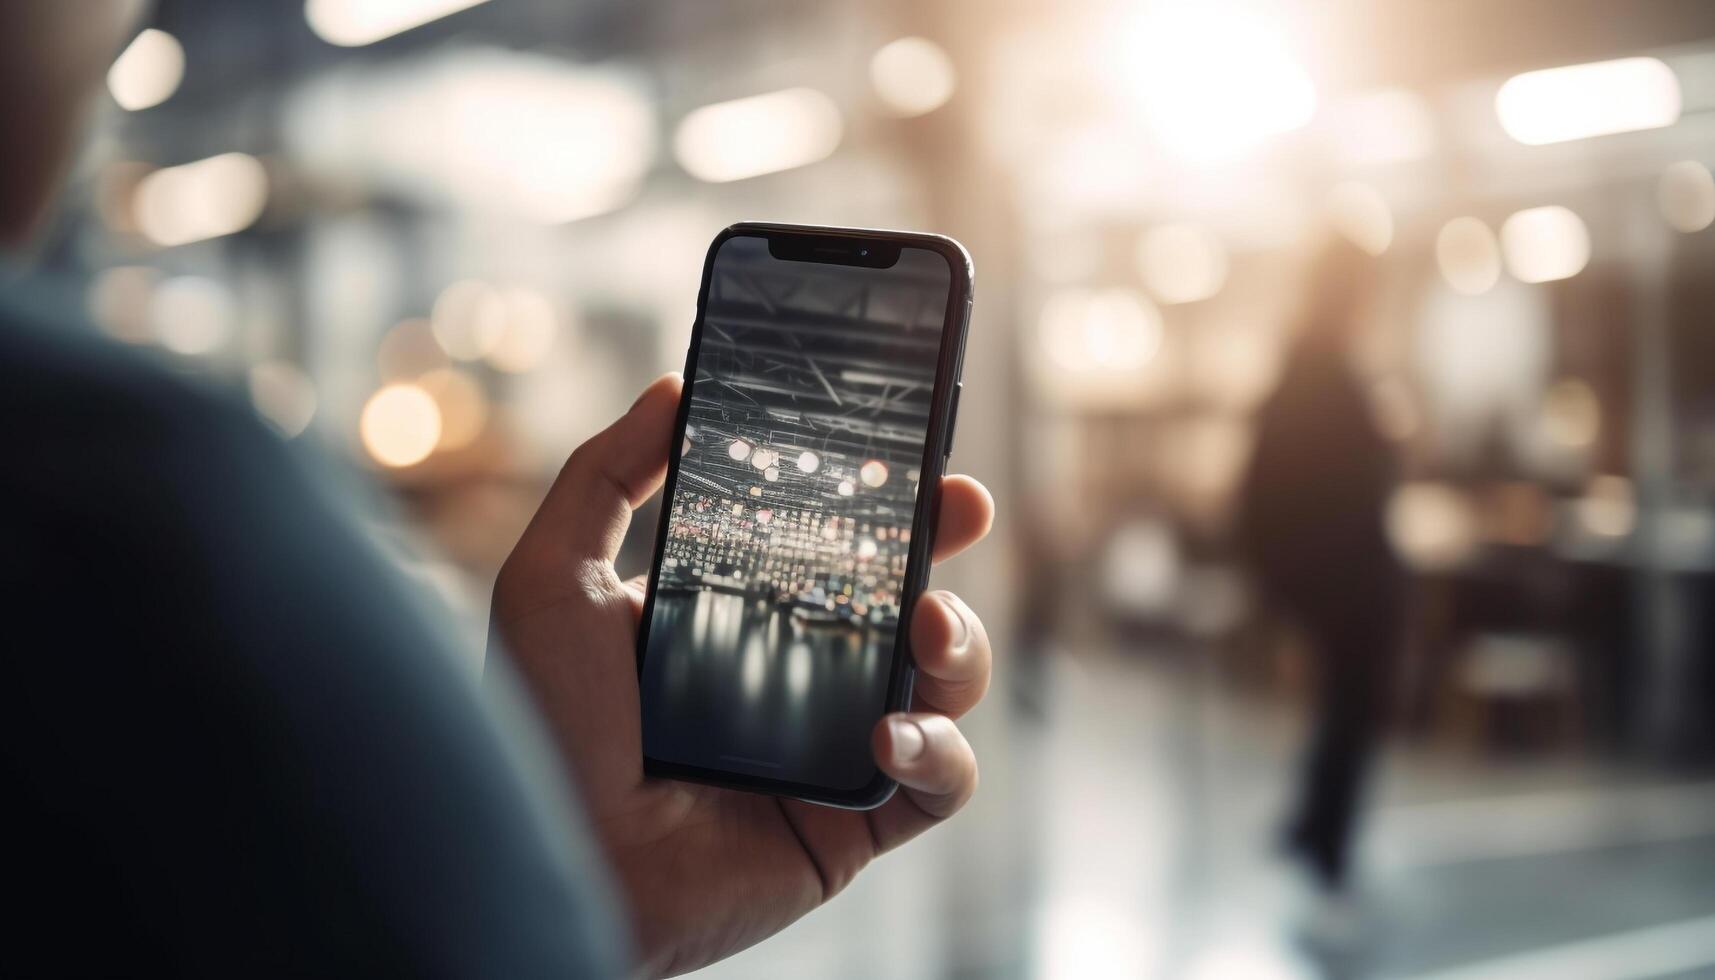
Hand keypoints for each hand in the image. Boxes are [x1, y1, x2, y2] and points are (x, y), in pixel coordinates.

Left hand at [489, 374, 994, 976]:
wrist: (555, 868)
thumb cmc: (539, 729)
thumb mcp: (552, 580)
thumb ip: (603, 476)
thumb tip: (670, 390)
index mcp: (737, 616)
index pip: (830, 544)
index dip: (881, 499)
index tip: (911, 452)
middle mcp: (796, 676)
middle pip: (905, 598)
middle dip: (945, 548)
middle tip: (961, 508)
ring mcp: (832, 749)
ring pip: (945, 683)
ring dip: (959, 644)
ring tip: (926, 628)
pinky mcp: (855, 823)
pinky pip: (941, 780)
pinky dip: (940, 750)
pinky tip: (887, 736)